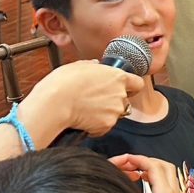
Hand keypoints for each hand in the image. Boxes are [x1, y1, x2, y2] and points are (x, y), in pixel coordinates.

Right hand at [22, 60, 142, 136]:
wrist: (55, 102)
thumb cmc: (64, 82)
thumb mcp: (79, 66)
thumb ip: (93, 66)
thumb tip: (96, 66)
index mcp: (118, 77)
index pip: (137, 83)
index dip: (131, 86)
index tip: (124, 88)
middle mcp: (121, 94)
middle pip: (124, 100)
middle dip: (112, 100)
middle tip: (95, 99)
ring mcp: (115, 111)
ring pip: (114, 114)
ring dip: (104, 113)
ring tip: (86, 109)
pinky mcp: (107, 126)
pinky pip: (104, 127)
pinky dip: (96, 125)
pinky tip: (83, 118)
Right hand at [108, 154, 188, 192]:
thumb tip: (117, 186)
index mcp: (166, 192)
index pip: (152, 165)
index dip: (137, 159)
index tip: (121, 159)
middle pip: (164, 166)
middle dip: (146, 161)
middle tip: (129, 165)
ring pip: (166, 177)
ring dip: (151, 172)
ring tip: (133, 176)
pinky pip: (165, 189)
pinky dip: (154, 184)